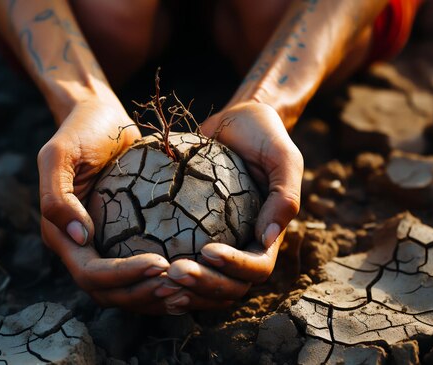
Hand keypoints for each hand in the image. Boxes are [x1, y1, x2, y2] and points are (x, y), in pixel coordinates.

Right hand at [37, 99, 177, 313]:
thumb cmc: (81, 131)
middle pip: (108, 293)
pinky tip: (188, 278)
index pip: (90, 273)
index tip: (161, 263)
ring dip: (153, 297)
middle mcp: (79, 249)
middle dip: (142, 294)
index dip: (122, 277)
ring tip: (187, 289)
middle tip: (180, 286)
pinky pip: (139, 272)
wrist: (99, 117)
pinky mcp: (121, 241)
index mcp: (60, 236)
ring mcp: (101, 247)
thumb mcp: (59, 154)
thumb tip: (78, 237)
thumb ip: (57, 196)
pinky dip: (160, 282)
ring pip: (124, 291)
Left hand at [163, 102, 302, 313]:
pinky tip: (147, 274)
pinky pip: (186, 266)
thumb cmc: (264, 136)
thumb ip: (285, 195)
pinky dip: (169, 277)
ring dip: (186, 291)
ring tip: (159, 281)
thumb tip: (269, 238)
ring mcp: (220, 246)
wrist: (237, 121)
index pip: (257, 267)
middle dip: (204, 286)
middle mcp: (244, 247)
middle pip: (230, 287)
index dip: (236, 268)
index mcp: (268, 235)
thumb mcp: (283, 157)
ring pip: (207, 287)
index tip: (208, 252)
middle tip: (173, 273)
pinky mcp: (195, 238)